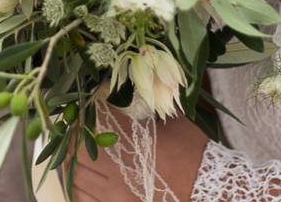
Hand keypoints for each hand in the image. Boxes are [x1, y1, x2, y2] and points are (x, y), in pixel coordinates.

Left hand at [71, 114, 209, 201]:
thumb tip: (139, 89)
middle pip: (76, 155)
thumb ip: (152, 107)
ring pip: (77, 180)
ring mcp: (117, 197)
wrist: (211, 189)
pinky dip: (80, 190)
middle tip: (69, 133)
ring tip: (70, 155)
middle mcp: (118, 172)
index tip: (80, 111)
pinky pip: (86, 201)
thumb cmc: (193, 153)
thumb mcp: (174, 122)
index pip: (92, 127)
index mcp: (129, 145)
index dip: (82, 118)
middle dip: (70, 142)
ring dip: (71, 165)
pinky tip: (81, 181)